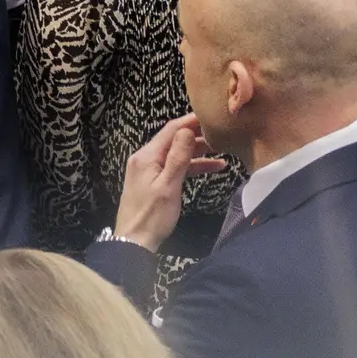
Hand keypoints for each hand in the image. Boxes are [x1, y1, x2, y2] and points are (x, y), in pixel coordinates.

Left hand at [113, 114, 224, 250]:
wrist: (134, 242)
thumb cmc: (152, 217)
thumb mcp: (168, 186)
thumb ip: (178, 157)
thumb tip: (187, 130)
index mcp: (146, 156)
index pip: (171, 129)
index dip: (192, 121)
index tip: (211, 115)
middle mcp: (145, 159)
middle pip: (174, 140)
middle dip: (198, 136)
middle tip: (221, 132)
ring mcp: (149, 170)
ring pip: (177, 154)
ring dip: (198, 152)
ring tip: (222, 149)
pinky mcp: (154, 181)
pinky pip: (175, 167)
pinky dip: (192, 166)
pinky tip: (212, 167)